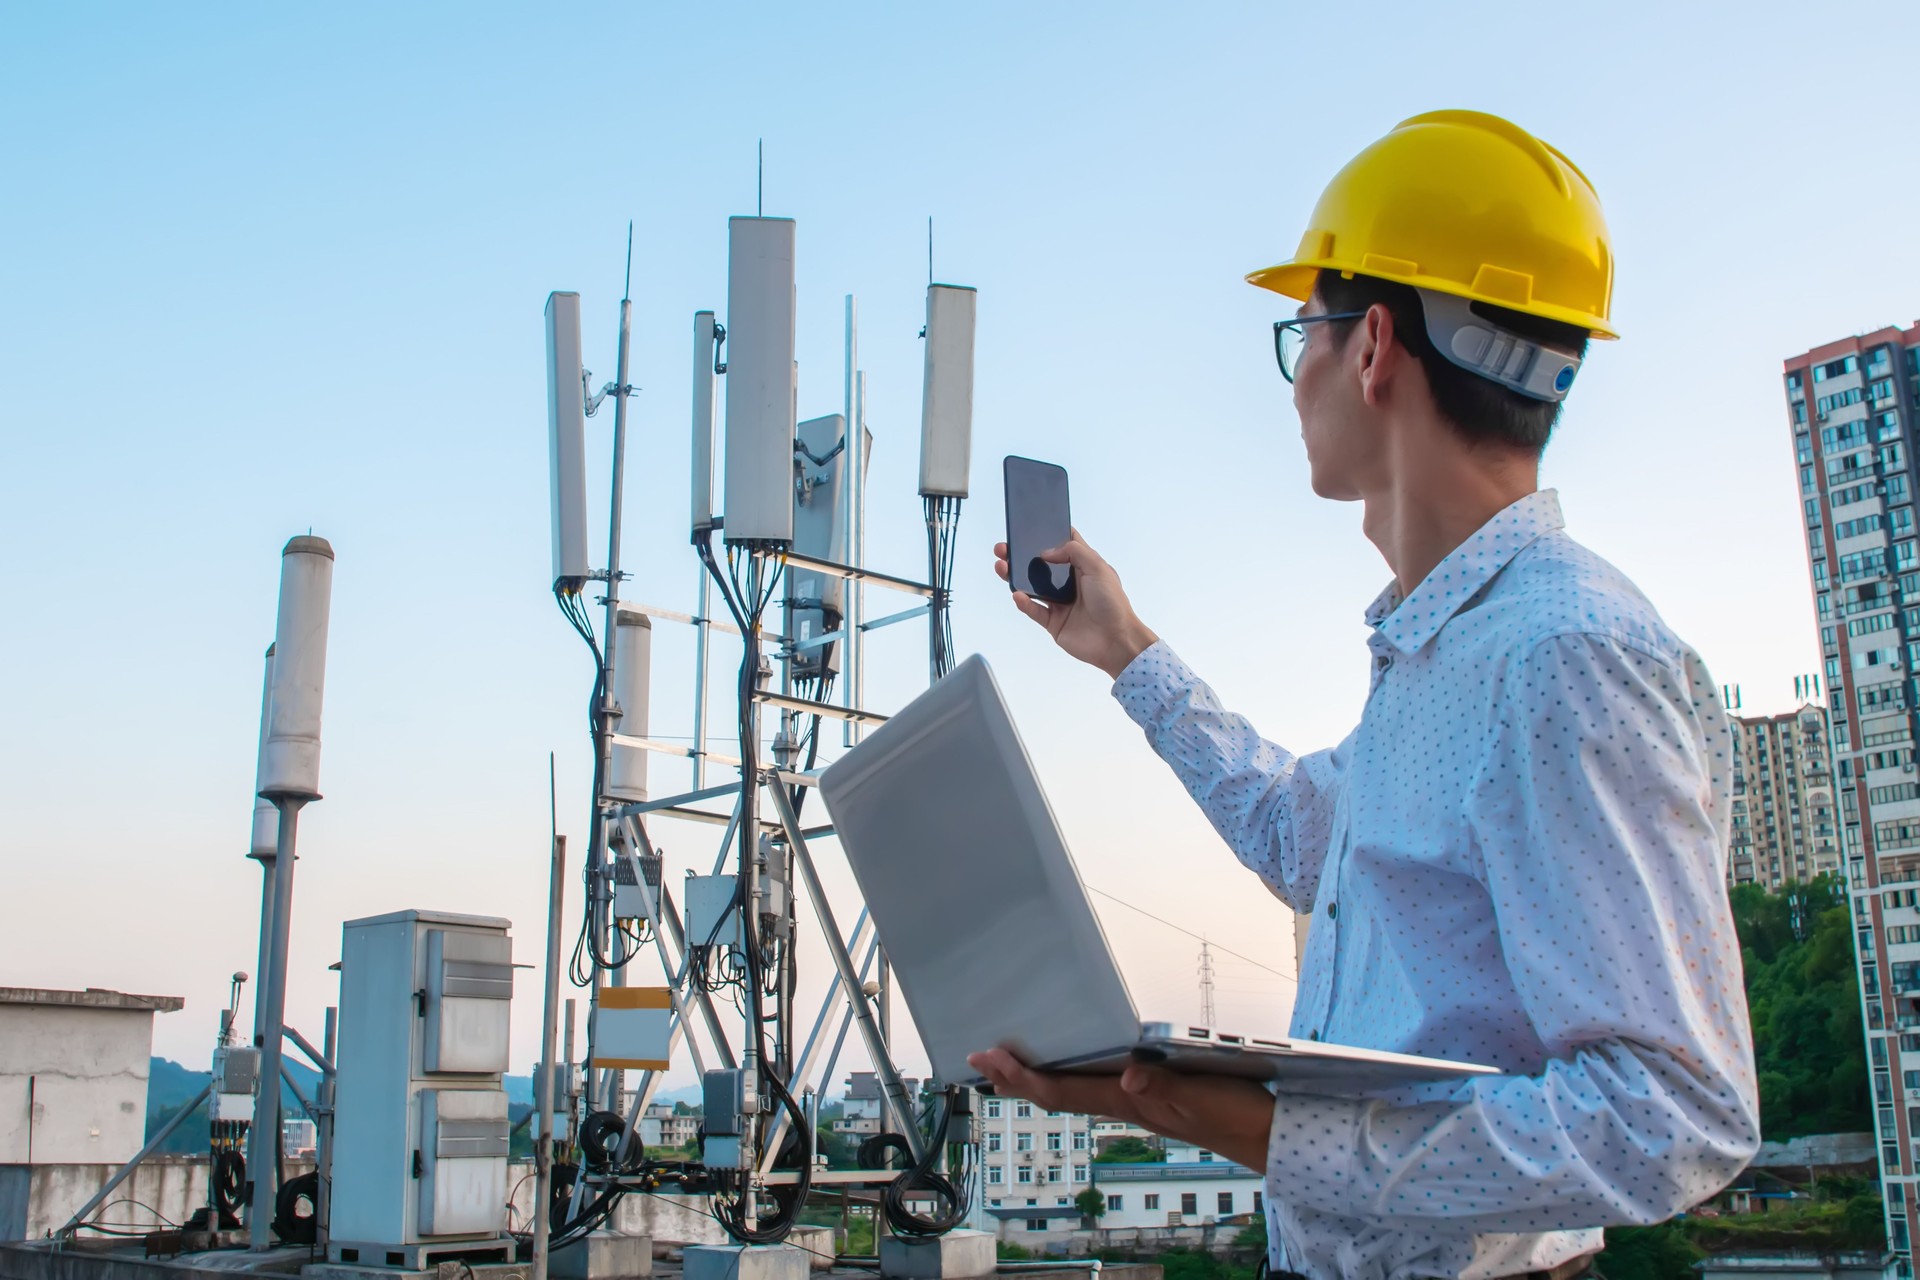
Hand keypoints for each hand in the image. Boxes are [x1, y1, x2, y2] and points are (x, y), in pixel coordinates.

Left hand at [968, 1048, 1273, 1171]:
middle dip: (1016, 1078)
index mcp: (1130, 1100)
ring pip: (1075, 1092)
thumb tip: (1128, 1073)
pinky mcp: (1152, 1100)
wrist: (1268, 1136)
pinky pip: (1098, 1089)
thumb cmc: (1236, 1114)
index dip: (1021, 1076)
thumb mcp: (1200, 1095)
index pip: (1062, 1088)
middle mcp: (1126, 1101)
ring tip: (1010, 1066)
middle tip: (980, 1061)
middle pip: (1058, 1092)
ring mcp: (1137, 1103)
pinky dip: (1072, 1078)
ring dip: (1038, 1080)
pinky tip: (1070, 1070)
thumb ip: (1163, 1084)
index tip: (987, 1060)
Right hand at [992, 530, 1158, 679]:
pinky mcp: (1053, 622)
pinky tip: (1018, 594)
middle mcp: (1070, 583)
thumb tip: (1047, 551)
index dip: (1049, 535)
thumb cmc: (1113, 604)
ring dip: (1016, 576)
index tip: (1031, 527)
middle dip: (1022, 555)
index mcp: (1084, 567)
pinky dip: (1024, 602)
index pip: (1065, 546)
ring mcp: (1060, 603)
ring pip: (1032, 586)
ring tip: (1002, 567)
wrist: (1115, 641)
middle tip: (1004, 548)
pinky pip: (1033, 610)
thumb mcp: (1098, 567)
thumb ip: (1074, 552)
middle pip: (1041, 565)